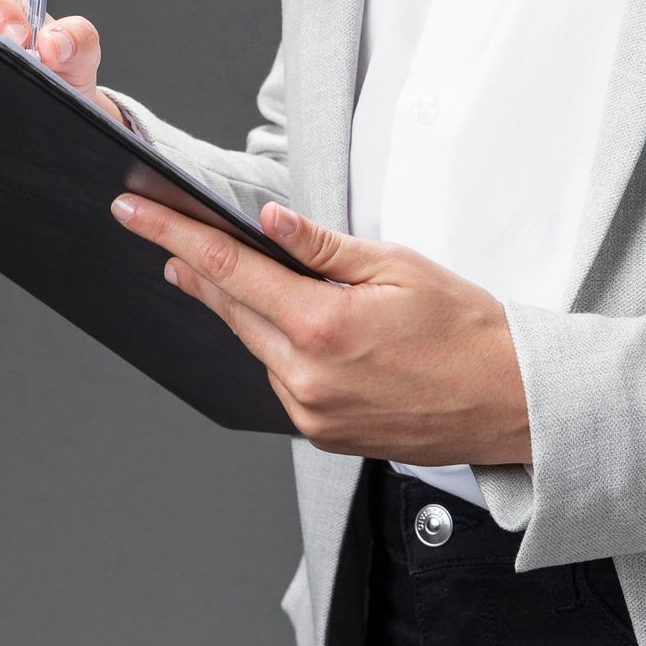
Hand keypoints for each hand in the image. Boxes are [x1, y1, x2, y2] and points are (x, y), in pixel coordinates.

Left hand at [111, 192, 532, 466]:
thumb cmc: (467, 329)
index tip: (133, 210)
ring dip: (237, 309)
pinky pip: (281, 381)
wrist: (511, 402)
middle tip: (156, 232)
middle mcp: (306, 378)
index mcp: (322, 327)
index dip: (172, 235)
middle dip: (190, 267)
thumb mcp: (398, 267)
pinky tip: (287, 326)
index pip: (227, 269)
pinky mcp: (324, 435)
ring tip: (218, 272)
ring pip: (254, 348)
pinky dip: (275, 348)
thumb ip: (322, 248)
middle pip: (229, 309)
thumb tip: (266, 222)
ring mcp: (312, 414)